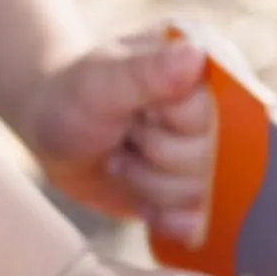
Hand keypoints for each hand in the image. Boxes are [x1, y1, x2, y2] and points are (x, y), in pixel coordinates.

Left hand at [20, 31, 213, 245]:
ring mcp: (209, 154)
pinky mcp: (192, 192)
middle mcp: (221, 110)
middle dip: (159, 154)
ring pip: (204, 194)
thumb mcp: (101, 79)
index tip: (139, 110)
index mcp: (210, 66)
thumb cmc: (75, 94)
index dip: (176, 121)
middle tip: (126, 134)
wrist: (51, 131)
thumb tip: (195, 55)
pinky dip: (165, 217)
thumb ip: (145, 70)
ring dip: (151, 184)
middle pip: (217, 158)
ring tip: (123, 158)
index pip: (225, 110)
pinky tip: (141, 201)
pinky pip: (197, 220)